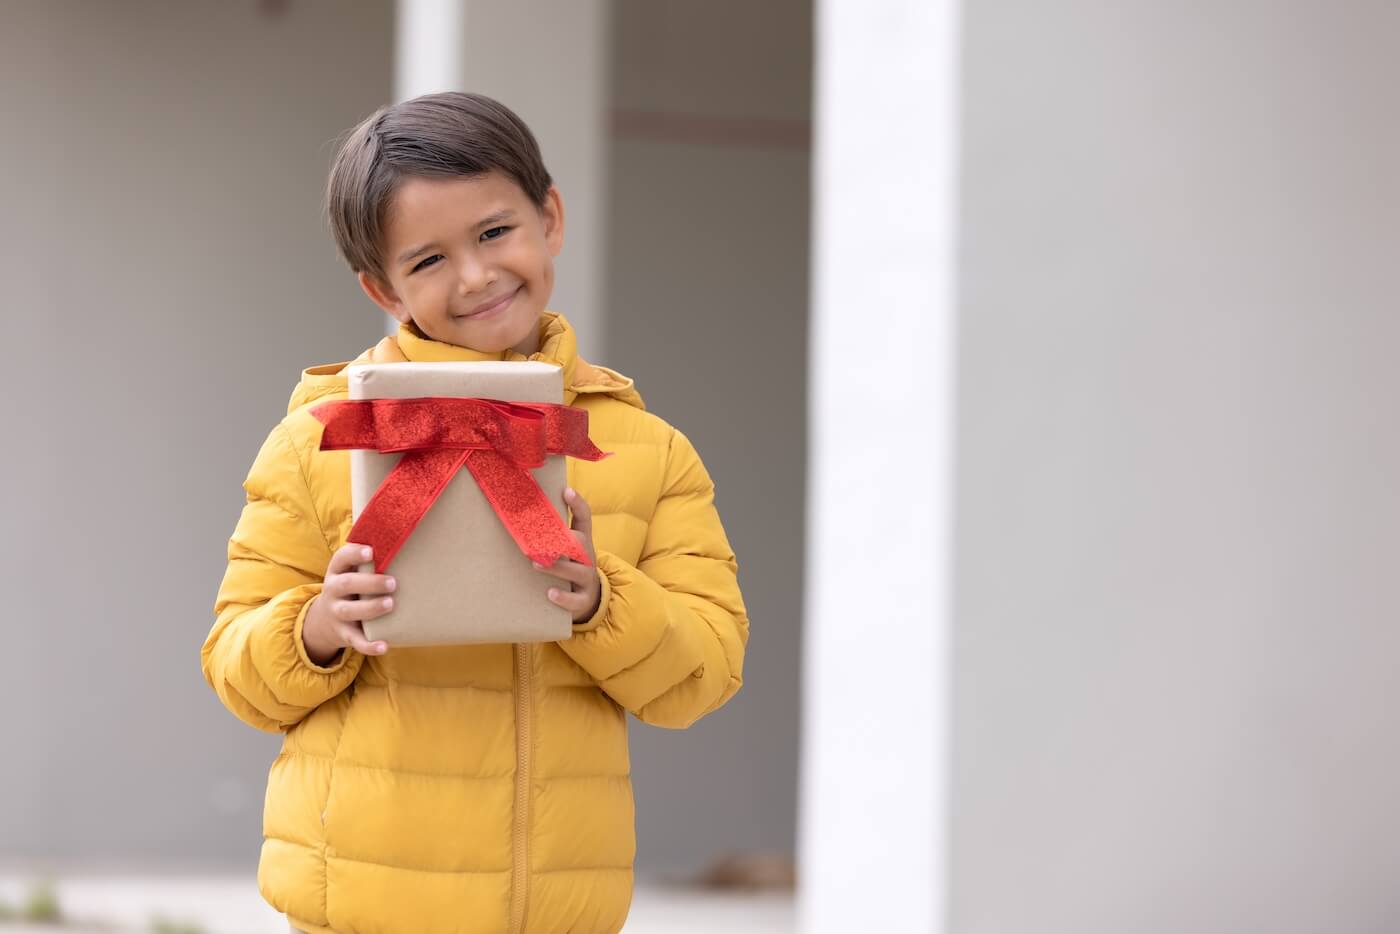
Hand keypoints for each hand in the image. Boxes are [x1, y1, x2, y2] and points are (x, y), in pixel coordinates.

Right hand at [302, 543, 395, 664]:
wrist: (325, 621)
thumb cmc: (351, 588)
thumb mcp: (351, 572)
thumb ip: (369, 559)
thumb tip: (403, 531)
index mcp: (337, 572)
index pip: (340, 558)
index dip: (354, 554)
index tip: (371, 551)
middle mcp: (333, 591)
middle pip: (346, 584)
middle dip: (369, 583)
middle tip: (393, 582)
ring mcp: (337, 613)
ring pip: (350, 611)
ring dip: (371, 608)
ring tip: (390, 604)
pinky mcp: (344, 634)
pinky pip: (355, 641)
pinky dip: (369, 645)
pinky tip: (385, 646)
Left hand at [533, 487, 601, 622]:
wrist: (588, 599)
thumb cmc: (569, 568)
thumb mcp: (566, 549)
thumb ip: (552, 533)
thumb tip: (527, 509)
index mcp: (582, 542)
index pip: (584, 518)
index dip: (577, 504)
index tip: (566, 490)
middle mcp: (587, 558)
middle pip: (581, 543)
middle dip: (564, 540)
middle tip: (541, 539)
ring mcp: (587, 579)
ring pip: (578, 571)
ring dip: (557, 567)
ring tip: (537, 564)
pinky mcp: (583, 600)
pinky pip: (576, 600)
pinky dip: (563, 597)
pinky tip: (550, 593)